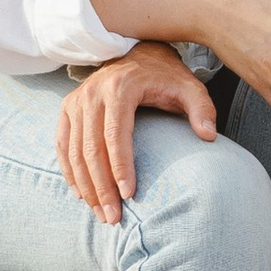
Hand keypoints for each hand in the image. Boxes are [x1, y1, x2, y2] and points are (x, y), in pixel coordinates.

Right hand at [55, 41, 218, 225]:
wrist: (138, 52)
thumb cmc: (166, 76)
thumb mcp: (189, 87)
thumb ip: (202, 109)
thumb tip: (209, 136)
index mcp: (120, 89)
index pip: (115, 136)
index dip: (120, 168)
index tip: (130, 196)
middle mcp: (92, 94)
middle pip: (90, 149)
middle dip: (101, 188)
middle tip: (114, 218)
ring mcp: (76, 101)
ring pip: (73, 151)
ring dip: (85, 186)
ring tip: (101, 214)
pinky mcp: (68, 107)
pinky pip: (62, 144)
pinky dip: (69, 171)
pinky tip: (81, 194)